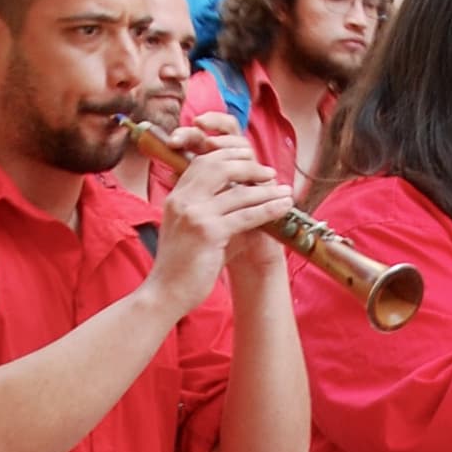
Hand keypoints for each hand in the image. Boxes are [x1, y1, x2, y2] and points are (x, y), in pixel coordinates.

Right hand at [148, 133, 296, 313]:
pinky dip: (269, 209)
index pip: (203, 162)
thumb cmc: (181, 268)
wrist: (166, 294)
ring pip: (238, 192)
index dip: (229, 157)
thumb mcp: (191, 231)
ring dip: (266, 190)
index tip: (250, 161)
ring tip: (286, 191)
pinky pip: (246, 215)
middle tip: (269, 173)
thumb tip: (248, 205)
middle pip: (220, 166)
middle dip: (249, 166)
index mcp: (176, 197)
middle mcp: (183, 200)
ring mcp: (195, 214)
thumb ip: (214, 214)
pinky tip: (283, 207)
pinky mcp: (209, 232)